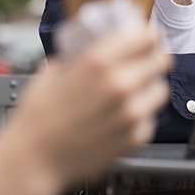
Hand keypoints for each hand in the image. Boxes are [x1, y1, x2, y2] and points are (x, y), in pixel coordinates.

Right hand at [17, 23, 171, 182]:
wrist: (34, 160)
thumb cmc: (39, 116)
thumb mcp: (55, 69)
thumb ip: (81, 53)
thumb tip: (96, 41)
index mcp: (99, 61)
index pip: (146, 36)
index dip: (149, 34)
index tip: (148, 35)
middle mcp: (120, 84)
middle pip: (160, 60)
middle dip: (153, 57)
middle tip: (144, 60)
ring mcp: (131, 113)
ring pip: (160, 88)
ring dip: (150, 86)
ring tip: (134, 90)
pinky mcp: (136, 137)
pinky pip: (150, 117)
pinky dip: (141, 114)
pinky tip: (123, 115)